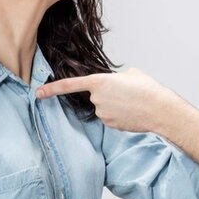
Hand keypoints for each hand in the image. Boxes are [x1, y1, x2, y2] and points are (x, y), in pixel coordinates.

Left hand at [35, 68, 177, 132]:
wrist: (160, 110)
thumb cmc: (148, 89)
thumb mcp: (132, 73)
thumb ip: (117, 76)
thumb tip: (116, 82)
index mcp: (99, 82)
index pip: (70, 85)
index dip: (52, 89)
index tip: (38, 93)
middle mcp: (97, 99)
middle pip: (95, 96)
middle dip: (107, 94)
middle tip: (127, 93)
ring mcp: (102, 114)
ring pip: (103, 107)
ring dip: (115, 104)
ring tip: (133, 102)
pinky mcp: (110, 125)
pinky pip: (110, 117)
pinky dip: (119, 114)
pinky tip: (132, 112)